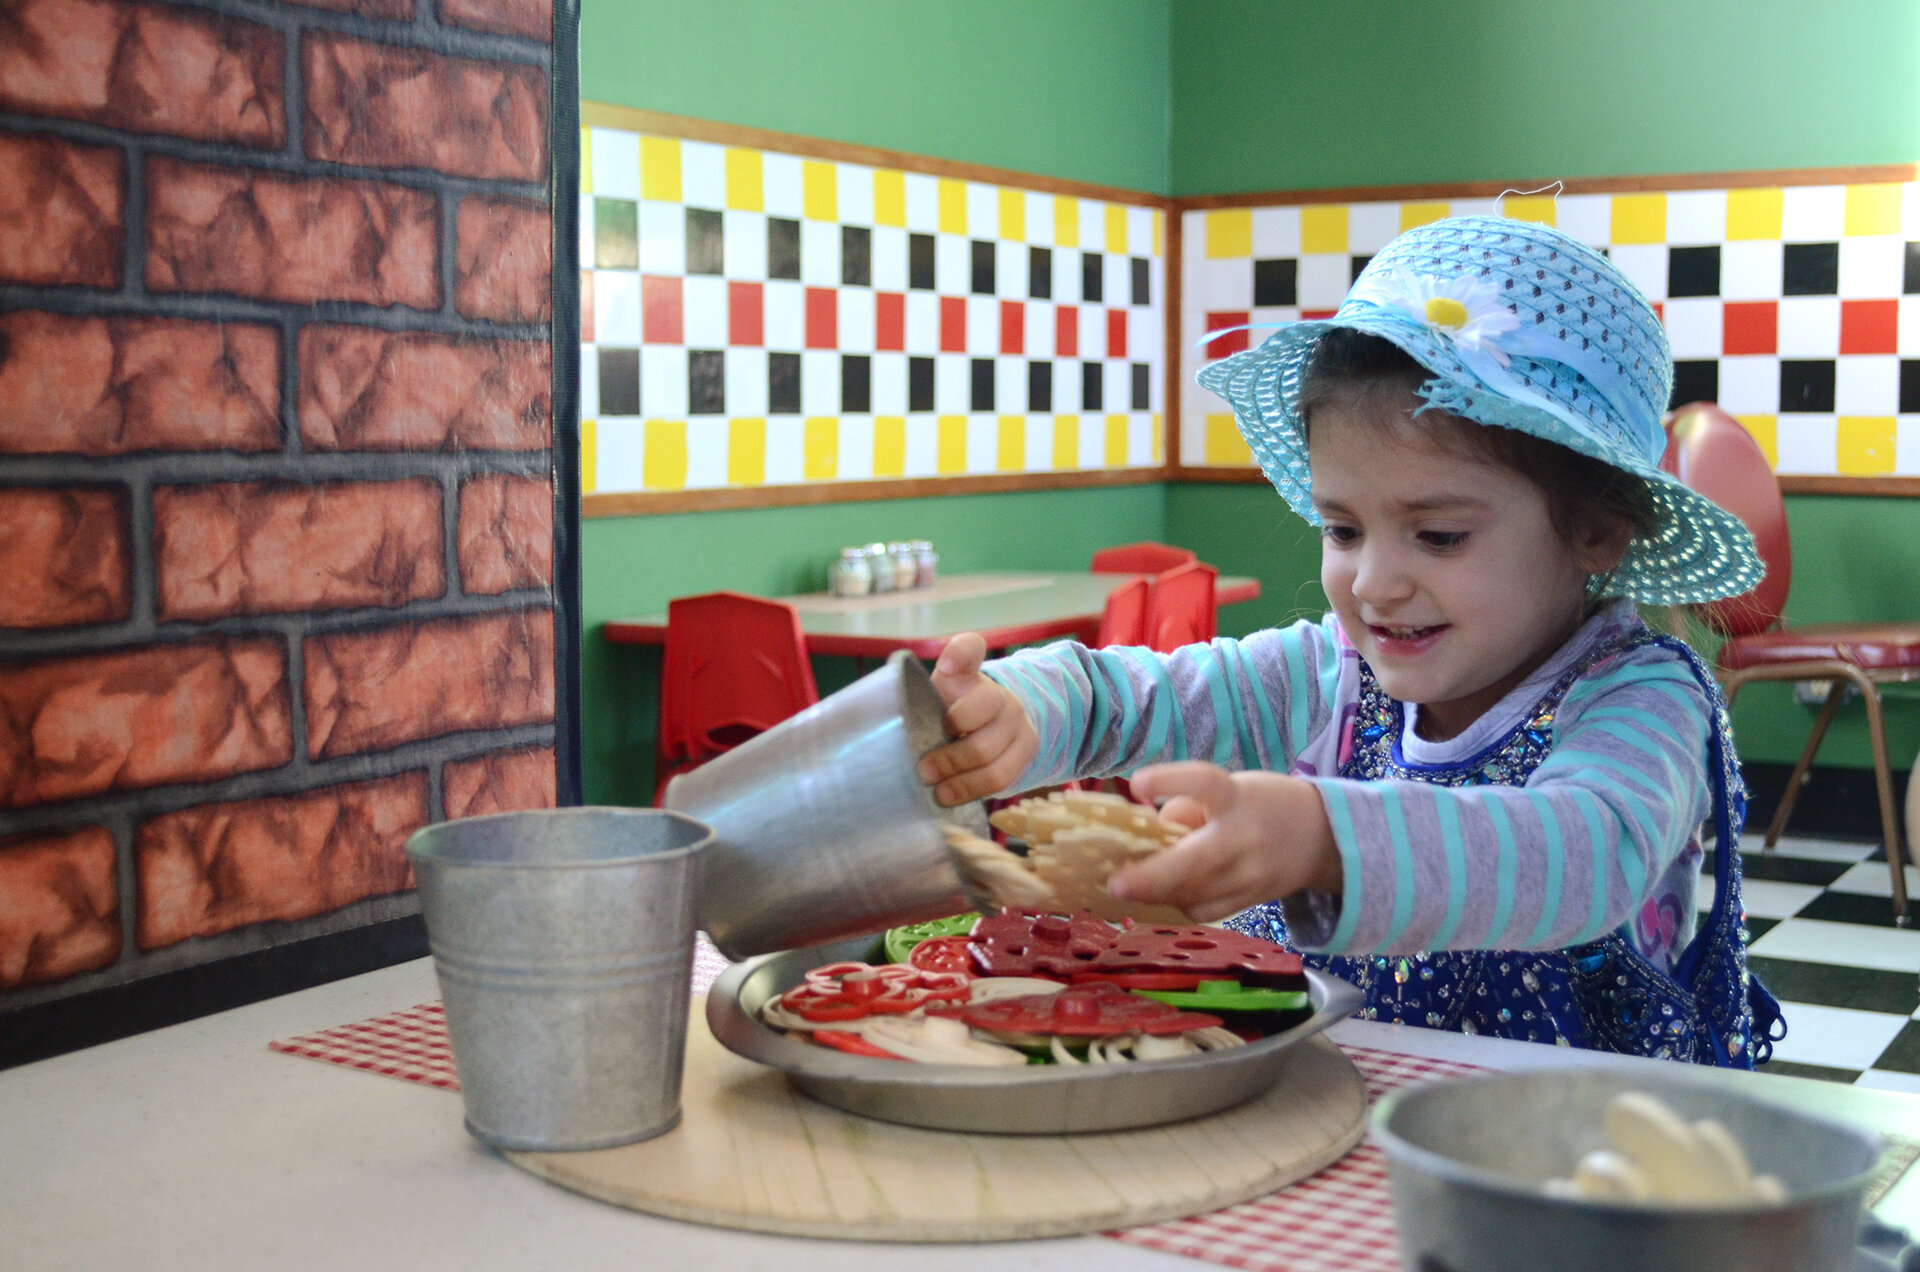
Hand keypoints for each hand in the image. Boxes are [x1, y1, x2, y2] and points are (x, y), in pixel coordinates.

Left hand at [916, 633, 1038, 805]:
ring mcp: (1018, 720)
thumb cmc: (946, 715)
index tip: (947, 667)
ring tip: (938, 792)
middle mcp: (1000, 693)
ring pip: (993, 755)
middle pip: (983, 715)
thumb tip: (885, 717)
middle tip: (924, 769)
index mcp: (969, 674)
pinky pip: (1003, 777)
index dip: (960, 654)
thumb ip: (913, 700)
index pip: (969, 649)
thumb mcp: (930, 702)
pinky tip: (954, 797)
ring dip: (962, 778)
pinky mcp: (1026, 749)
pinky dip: (974, 791)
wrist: (988, 728)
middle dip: (951, 749)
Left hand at [1110, 762, 1341, 921]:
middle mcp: (1244, 838)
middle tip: (1114, 884)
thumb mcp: (1231, 789)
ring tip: (1132, 885)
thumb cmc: (1262, 804)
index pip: (1204, 782)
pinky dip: (1181, 903)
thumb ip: (1188, 806)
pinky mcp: (1251, 901)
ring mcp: (1250, 875)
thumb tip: (1151, 835)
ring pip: (1194, 894)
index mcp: (1236, 798)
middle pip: (1194, 862)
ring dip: (1157, 892)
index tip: (1137, 783)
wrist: (1322, 837)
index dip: (1170, 780)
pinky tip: (1168, 894)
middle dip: (1150, 877)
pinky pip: (1205, 911)